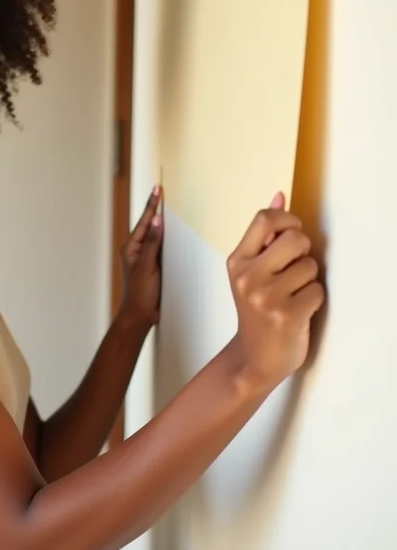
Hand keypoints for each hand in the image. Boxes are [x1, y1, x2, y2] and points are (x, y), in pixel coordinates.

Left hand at [119, 184, 163, 328]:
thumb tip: (157, 220)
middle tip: (160, 191)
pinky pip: (157, 246)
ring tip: (163, 206)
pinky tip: (168, 234)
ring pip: (152, 235)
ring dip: (158, 222)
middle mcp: (135, 250)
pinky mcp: (149, 265)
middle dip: (154, 208)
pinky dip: (163, 237)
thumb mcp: (148, 266)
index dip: (152, 204)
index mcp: (131, 247)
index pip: (145, 221)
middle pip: (147, 225)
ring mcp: (142, 257)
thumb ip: (153, 243)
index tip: (157, 188)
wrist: (139, 315)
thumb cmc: (140, 293)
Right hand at [227, 192, 324, 388]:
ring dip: (309, 280)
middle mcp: (246, 276)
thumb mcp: (251, 269)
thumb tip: (279, 197)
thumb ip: (265, 234)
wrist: (254, 357)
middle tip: (294, 268)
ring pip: (310, 266)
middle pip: (294, 238)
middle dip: (303, 251)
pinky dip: (313, 300)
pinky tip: (298, 310)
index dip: (288, 221)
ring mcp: (265, 296)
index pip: (265, 219)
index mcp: (236, 261)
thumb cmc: (256, 309)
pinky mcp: (286, 315)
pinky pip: (317, 290)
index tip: (291, 234)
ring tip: (293, 294)